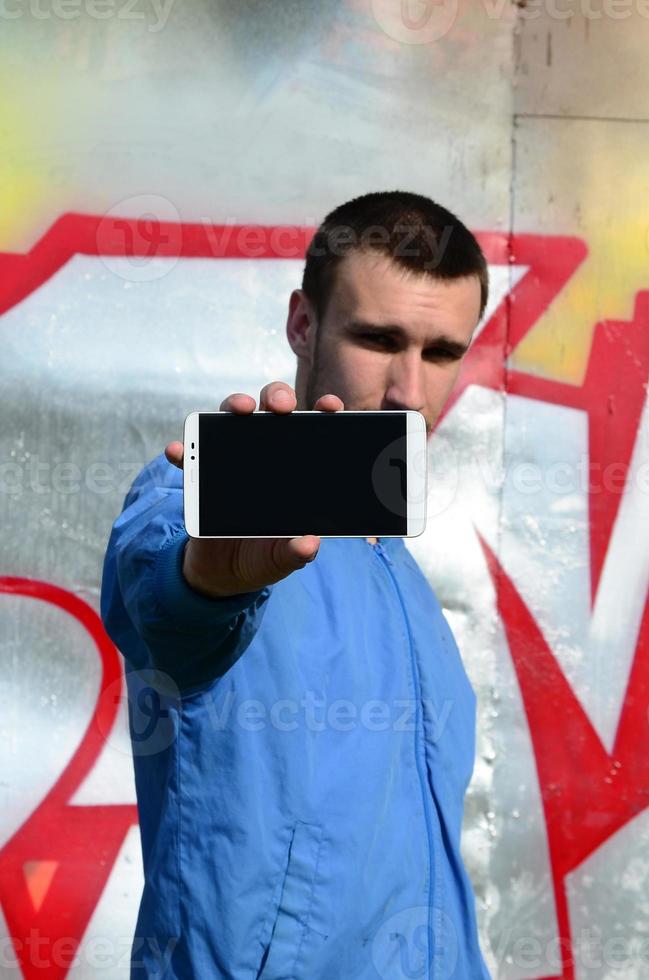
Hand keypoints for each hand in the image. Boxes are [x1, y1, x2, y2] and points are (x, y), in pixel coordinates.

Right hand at [165, 383, 344, 597]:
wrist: (224, 572)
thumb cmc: (263, 556)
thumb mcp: (282, 557)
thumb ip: (296, 552)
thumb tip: (309, 544)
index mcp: (295, 468)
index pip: (313, 430)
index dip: (324, 411)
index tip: (330, 405)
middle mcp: (264, 453)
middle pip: (272, 411)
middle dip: (278, 397)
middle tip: (281, 406)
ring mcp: (230, 459)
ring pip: (233, 418)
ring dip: (235, 404)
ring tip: (240, 409)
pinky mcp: (200, 474)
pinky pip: (189, 455)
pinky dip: (183, 450)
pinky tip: (179, 451)